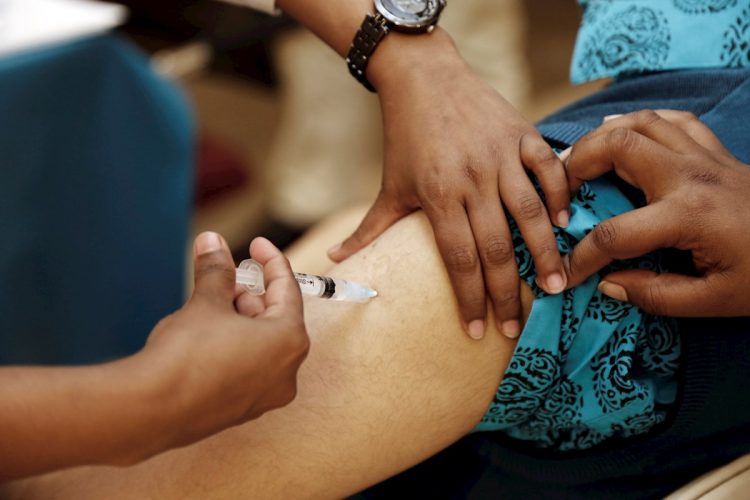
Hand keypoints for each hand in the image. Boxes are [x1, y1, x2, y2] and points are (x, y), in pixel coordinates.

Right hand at [143, 232, 308, 446]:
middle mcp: (286, 372)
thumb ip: (217, 270)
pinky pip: (248, 368)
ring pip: (262, 344)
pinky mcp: (242, 410)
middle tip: (227, 278)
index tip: (257, 245)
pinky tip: (207, 335)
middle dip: (252, 294)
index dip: (271, 262)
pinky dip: (235, 346)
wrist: (151, 410)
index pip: (288, 290)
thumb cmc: (187, 355)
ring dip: (241, 319)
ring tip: (212, 304)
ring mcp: (265, 396)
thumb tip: (213, 242)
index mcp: (289, 341)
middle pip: (277, 319)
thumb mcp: (206, 302)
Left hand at [327, 31, 568, 338]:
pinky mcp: (520, 134)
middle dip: (507, 292)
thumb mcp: (389, 185)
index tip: (478, 332)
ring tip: (557, 287)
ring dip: (546, 252)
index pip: (458, 259)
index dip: (469, 299)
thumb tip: (335, 260)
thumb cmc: (405, 137)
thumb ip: (369, 229)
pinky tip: (565, 223)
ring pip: (529, 212)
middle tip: (517, 327)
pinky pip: (548, 169)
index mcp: (437, 195)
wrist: (423, 77)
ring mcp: (499, 155)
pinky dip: (560, 194)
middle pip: (495, 246)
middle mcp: (471, 178)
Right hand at [563, 109, 749, 316]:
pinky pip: (674, 121)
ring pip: (641, 123)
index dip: (581, 259)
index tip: (563, 276)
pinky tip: (625, 135)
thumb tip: (609, 284)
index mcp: (688, 217)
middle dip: (577, 165)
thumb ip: (656, 296)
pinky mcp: (717, 153)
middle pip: (617, 147)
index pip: (614, 236)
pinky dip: (643, 123)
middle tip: (561, 191)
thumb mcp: (714, 302)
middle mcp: (691, 176)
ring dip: (603, 137)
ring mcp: (706, 157)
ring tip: (582, 161)